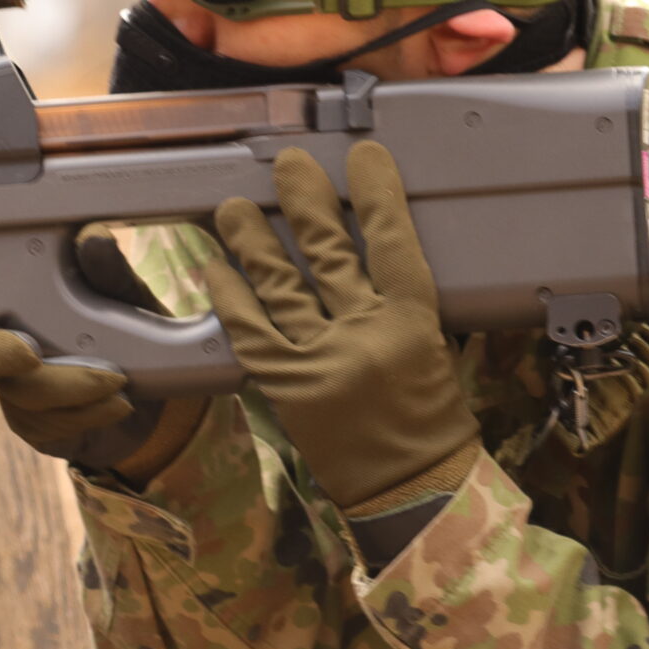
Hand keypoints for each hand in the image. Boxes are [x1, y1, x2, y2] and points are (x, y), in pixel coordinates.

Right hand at [0, 225, 204, 473]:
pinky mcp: (31, 425)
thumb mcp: (125, 291)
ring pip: (18, 393)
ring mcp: (7, 387)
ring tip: (116, 381)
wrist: (153, 393)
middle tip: (28, 352)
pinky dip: (86, 415)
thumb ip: (107, 270)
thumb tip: (94, 240)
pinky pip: (45, 426)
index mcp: (2, 292)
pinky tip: (116, 404)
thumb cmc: (124, 324)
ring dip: (68, 388)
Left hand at [205, 141, 479, 516]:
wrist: (411, 493)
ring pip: (281, 285)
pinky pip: (250, 332)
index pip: (397, 243)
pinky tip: (216, 269)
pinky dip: (231, 297)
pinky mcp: (287, 387)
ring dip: (253, 241)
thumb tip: (364, 248)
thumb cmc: (428, 420)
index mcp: (415, 323)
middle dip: (305, 203)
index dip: (379, 195)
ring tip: (234, 208)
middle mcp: (367, 335)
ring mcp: (322, 360)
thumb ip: (397, 303)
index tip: (363, 155)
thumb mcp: (432, 351)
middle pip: (330, 253)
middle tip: (288, 164)